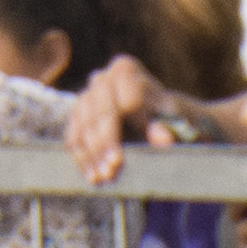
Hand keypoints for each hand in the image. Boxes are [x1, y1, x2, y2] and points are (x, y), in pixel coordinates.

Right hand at [66, 55, 163, 181]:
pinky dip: (81, 157)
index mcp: (126, 70)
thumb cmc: (168, 118)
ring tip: (102, 176)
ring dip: (91, 153)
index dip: (127, 123)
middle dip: (105, 141)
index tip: (130, 147)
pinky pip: (72, 136)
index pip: (125, 96)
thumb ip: (167, 126)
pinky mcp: (76, 118)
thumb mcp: (174, 119)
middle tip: (113, 168)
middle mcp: (101, 79)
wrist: (155, 120)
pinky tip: (91, 175)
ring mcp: (85, 97)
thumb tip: (163, 139)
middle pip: (100, 110)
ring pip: (82, 124)